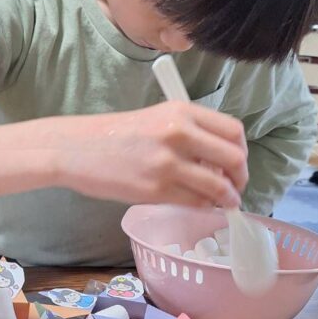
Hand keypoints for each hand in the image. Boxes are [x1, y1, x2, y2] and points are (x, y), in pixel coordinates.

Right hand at [61, 101, 247, 208]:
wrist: (75, 148)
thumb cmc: (113, 135)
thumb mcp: (155, 119)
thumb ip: (188, 133)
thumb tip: (218, 162)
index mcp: (180, 111)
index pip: (233, 131)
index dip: (242, 152)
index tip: (237, 164)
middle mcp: (179, 133)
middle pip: (233, 159)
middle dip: (241, 178)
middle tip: (236, 188)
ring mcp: (168, 163)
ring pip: (218, 186)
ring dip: (227, 199)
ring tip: (225, 203)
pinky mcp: (155, 189)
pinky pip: (195, 202)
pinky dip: (205, 207)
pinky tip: (202, 206)